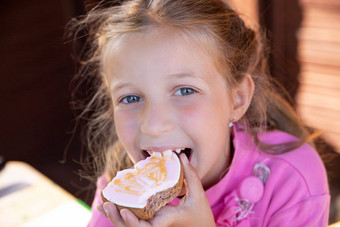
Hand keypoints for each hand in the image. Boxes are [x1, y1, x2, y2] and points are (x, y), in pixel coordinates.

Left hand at [98, 153, 215, 226]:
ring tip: (103, 204)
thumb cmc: (201, 216)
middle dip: (117, 220)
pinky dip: (120, 216)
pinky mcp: (151, 223)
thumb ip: (191, 176)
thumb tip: (181, 156)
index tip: (124, 212)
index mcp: (165, 222)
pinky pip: (133, 221)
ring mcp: (152, 226)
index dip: (132, 223)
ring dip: (115, 218)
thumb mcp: (198, 197)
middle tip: (106, 204)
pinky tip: (111, 206)